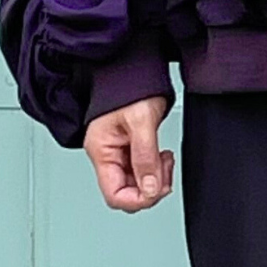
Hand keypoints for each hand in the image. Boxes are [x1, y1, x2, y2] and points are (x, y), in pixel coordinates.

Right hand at [84, 94, 173, 210]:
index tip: (157, 187)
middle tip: (165, 170)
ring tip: (165, 159)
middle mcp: (107, 155)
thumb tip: (150, 189)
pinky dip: (155, 169)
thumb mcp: (141, 121)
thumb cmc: (129, 84)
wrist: (132, 67)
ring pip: (136, 183)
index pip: (115, 194)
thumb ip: (145, 157)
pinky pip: (141, 169)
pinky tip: (162, 156)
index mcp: (101, 151)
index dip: (138, 199)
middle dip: (150, 188)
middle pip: (126, 193)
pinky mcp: (130, 146)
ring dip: (155, 179)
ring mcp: (118, 152)